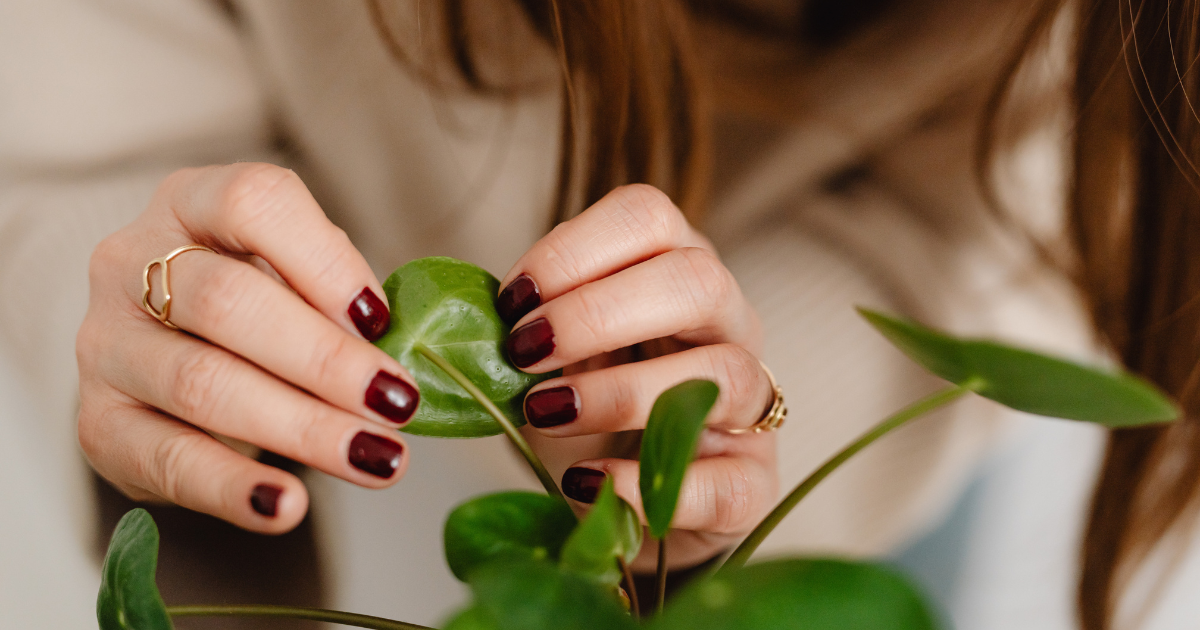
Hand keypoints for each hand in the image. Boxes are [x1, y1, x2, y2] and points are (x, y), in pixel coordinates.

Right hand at [77, 163, 417, 533]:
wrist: (166, 357)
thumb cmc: (253, 304)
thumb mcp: (292, 273)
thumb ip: (337, 295)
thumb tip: (397, 355)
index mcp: (189, 202)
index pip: (252, 203)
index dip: (324, 261)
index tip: (381, 319)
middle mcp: (130, 262)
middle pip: (227, 302)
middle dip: (325, 359)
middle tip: (397, 403)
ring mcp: (106, 344)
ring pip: (202, 383)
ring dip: (301, 428)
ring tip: (375, 458)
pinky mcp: (100, 423)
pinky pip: (168, 461)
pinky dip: (233, 488)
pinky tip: (288, 506)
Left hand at [497, 184, 779, 570]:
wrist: (628, 502)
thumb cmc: (591, 414)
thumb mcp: (562, 356)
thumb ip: (535, 328)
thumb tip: (475, 322)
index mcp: (677, 270)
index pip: (648, 217)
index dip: (574, 250)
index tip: (512, 301)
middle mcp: (730, 323)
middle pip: (697, 280)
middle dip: (598, 313)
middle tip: (524, 352)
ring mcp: (752, 403)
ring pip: (724, 373)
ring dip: (621, 394)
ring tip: (545, 412)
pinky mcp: (752, 483)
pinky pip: (719, 483)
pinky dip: (641, 484)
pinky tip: (583, 482)